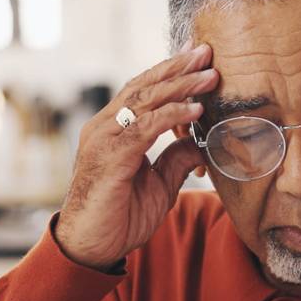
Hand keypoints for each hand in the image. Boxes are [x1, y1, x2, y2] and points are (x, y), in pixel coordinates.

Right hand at [55, 43, 218, 269]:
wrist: (92, 248)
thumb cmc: (119, 218)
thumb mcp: (159, 186)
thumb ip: (176, 161)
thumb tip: (200, 144)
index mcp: (113, 131)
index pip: (143, 92)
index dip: (170, 74)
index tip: (198, 60)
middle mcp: (104, 128)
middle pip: (143, 86)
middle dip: (177, 68)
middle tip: (206, 52)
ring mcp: (103, 139)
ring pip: (144, 100)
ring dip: (180, 85)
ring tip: (208, 76)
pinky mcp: (109, 156)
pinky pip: (145, 127)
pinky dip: (172, 116)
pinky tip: (195, 110)